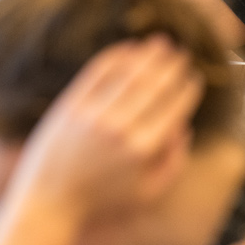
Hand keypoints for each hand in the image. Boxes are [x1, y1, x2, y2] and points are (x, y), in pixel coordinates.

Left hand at [2, 37, 201, 218]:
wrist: (50, 201)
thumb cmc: (102, 200)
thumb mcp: (147, 193)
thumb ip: (173, 163)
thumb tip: (185, 128)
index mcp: (143, 150)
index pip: (174, 109)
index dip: (188, 90)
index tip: (195, 77)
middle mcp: (120, 129)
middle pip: (154, 86)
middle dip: (172, 67)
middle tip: (183, 54)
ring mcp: (93, 114)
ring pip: (128, 74)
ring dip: (149, 55)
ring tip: (161, 43)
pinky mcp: (71, 105)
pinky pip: (97, 72)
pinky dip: (115, 56)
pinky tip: (128, 48)